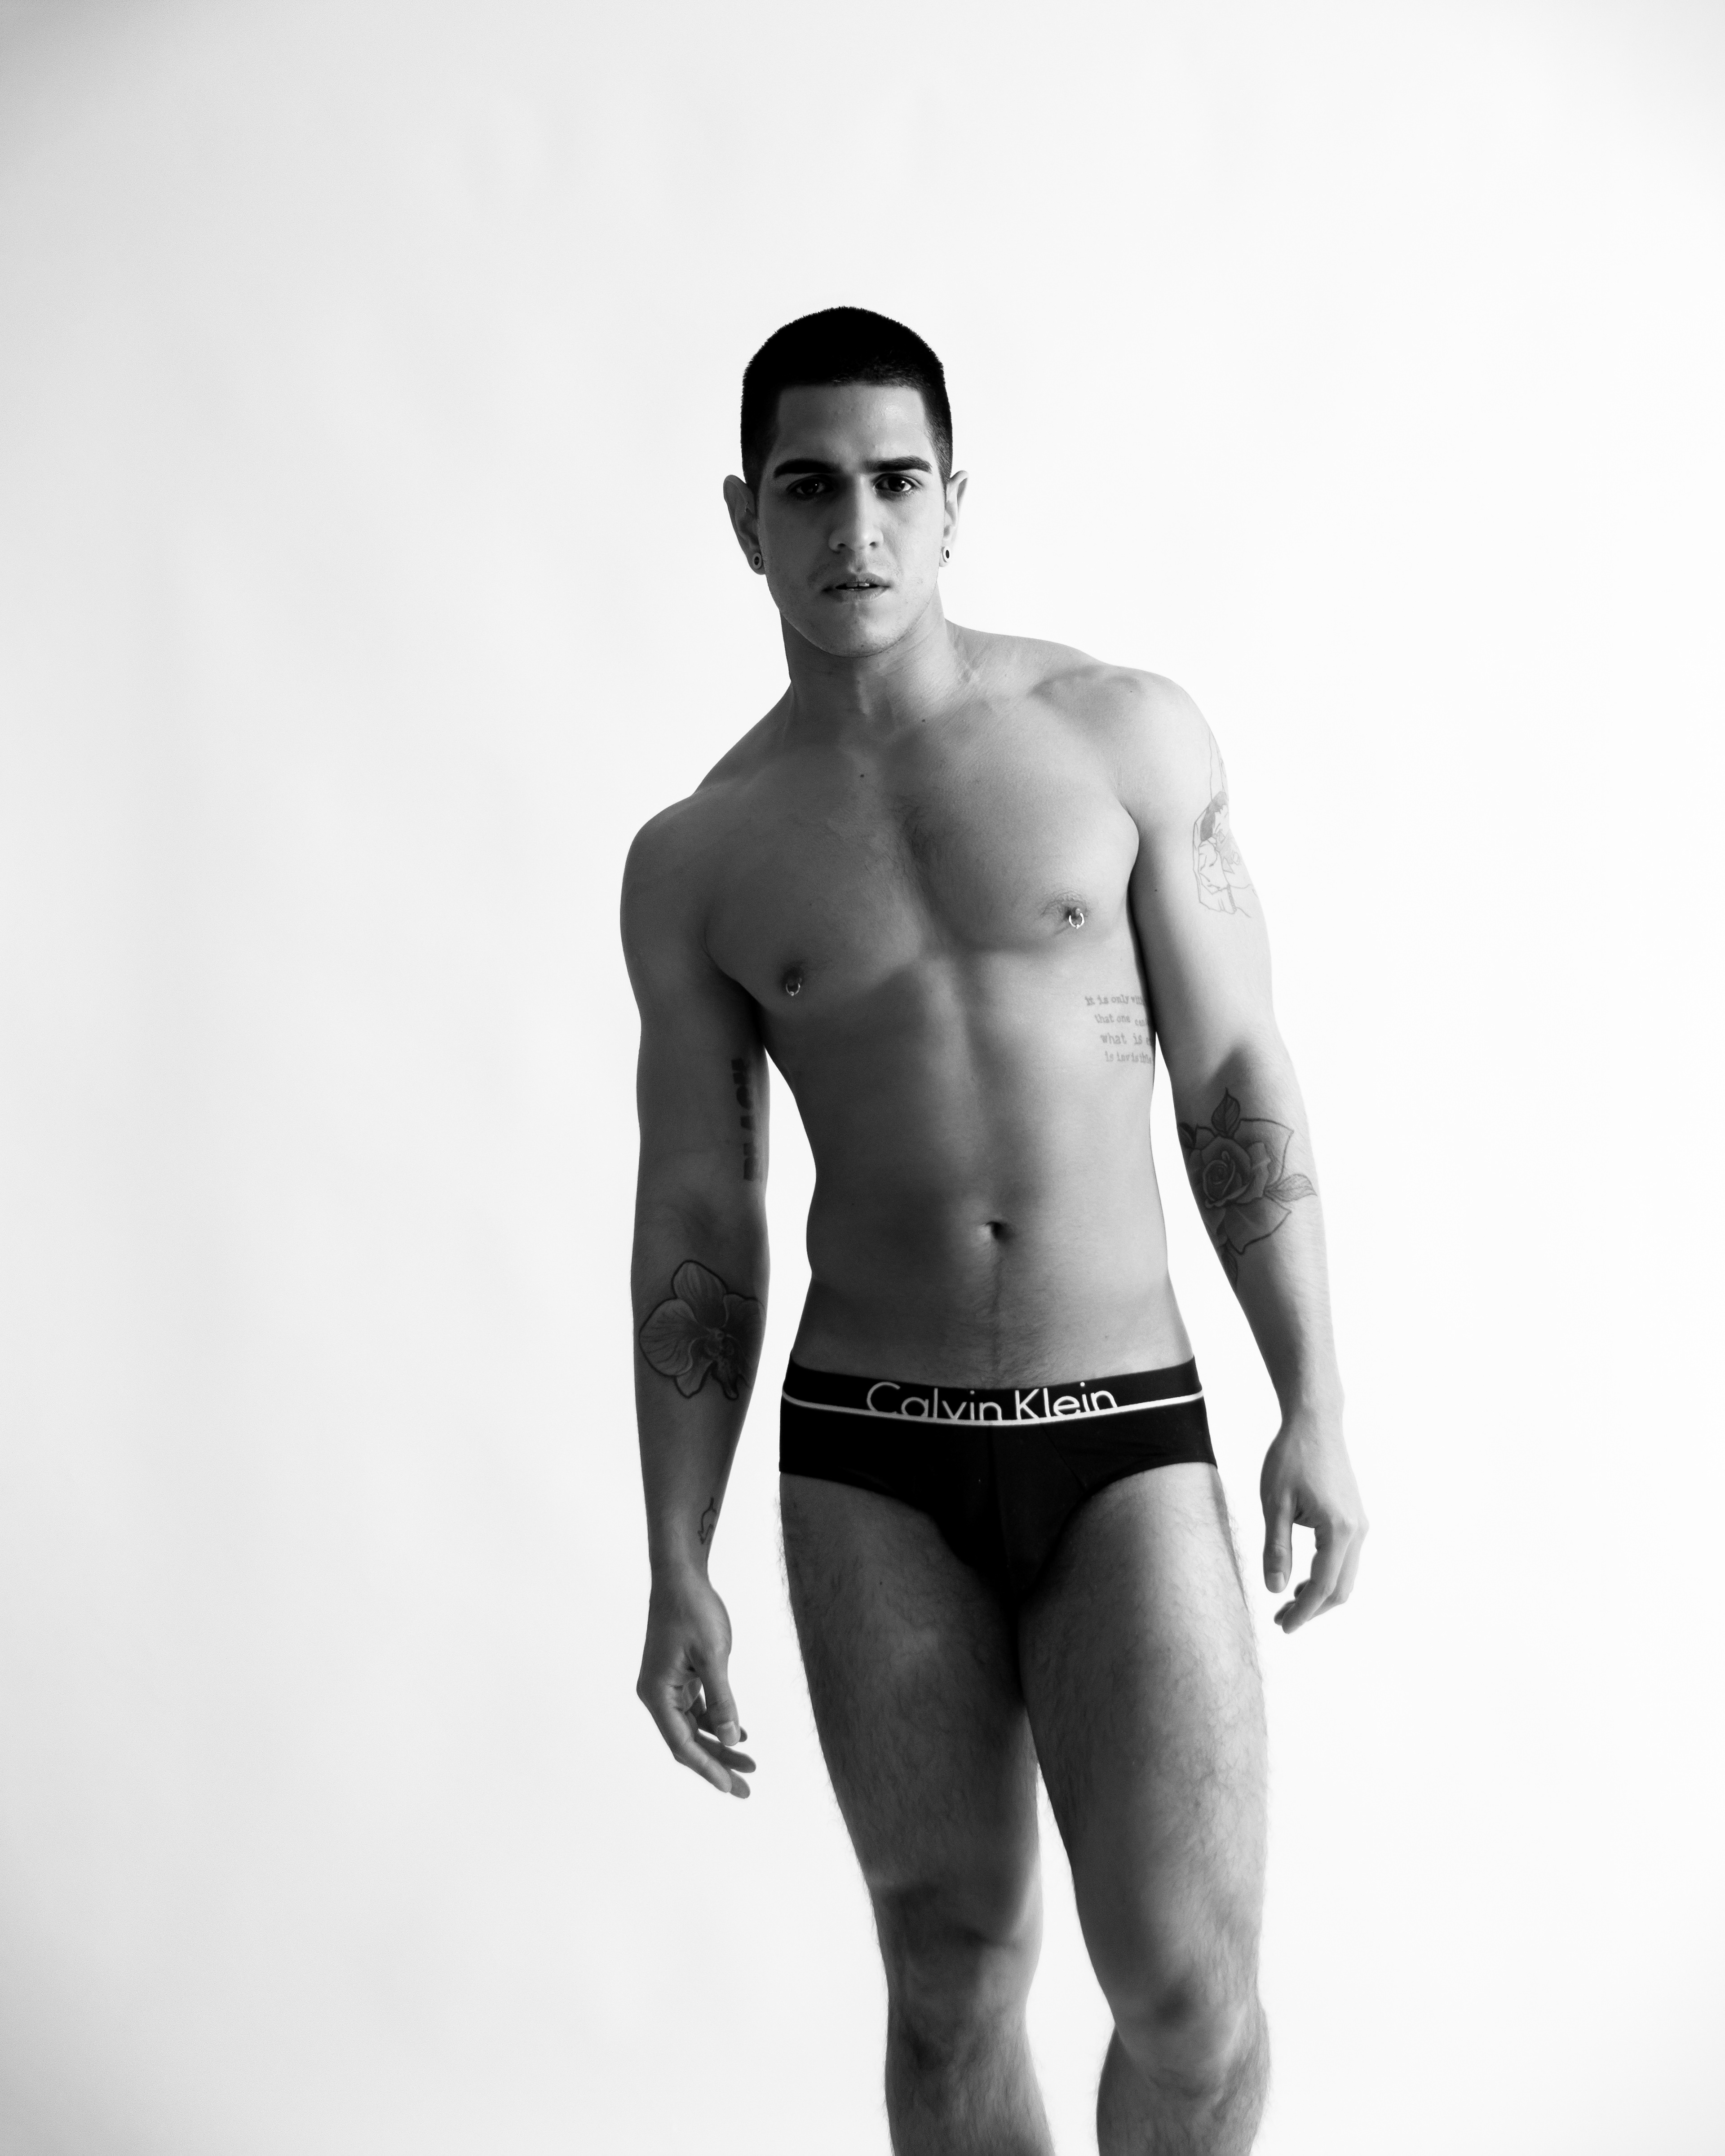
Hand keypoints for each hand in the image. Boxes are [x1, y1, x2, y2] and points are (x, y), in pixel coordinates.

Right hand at [636, 1571, 756, 1796]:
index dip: (708, 1768)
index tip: (731, 1788)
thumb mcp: (713, 1656)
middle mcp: (656, 1695)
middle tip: (746, 1789)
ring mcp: (667, 1687)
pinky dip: (718, 1722)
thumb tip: (733, 1740)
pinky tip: (740, 1734)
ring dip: (720, 1745)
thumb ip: (724, 1700)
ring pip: (694, 1728)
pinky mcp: (678, 1678)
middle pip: (688, 1741)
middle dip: (717, 1765)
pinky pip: (697, 1710)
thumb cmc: (693, 1610)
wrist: (681, 1576)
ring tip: (750, 1766)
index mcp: (656, 1694)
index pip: (682, 1744)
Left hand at [1260, 1408, 1366, 1633]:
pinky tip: (1301, 1577)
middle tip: (1280, 1619)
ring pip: (1345, 1575)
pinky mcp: (1354, 1517)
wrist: (1315, 1422)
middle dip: (1312, 1609)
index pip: (1323, 1587)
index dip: (1303, 1612)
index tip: (1283, 1627)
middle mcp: (1357, 1530)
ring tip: (1287, 1602)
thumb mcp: (1274, 1504)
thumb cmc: (1291, 1458)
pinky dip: (1326, 1574)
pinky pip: (1345, 1558)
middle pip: (1341, 1589)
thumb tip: (1275, 1589)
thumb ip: (1276, 1549)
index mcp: (1338, 1530)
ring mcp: (1359, 1523)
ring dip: (1319, 1593)